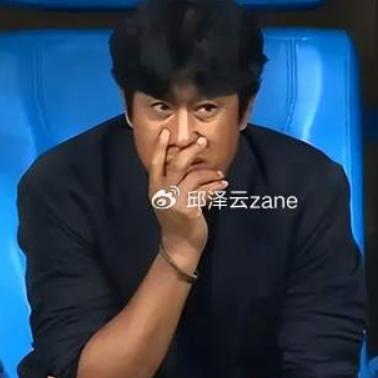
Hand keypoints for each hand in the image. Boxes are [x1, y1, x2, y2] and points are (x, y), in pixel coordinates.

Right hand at [149, 129, 227, 259]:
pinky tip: (222, 186)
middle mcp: (162, 193)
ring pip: (194, 176)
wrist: (180, 246)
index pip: (155, 163)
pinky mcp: (188, 209)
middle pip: (176, 163)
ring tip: (220, 175)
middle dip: (191, 150)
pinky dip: (216, 186)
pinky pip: (205, 191)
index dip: (160, 147)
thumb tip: (188, 161)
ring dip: (209, 173)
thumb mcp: (169, 200)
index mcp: (154, 188)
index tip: (167, 132)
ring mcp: (174, 201)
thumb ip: (173, 183)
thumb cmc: (177, 221)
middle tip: (202, 141)